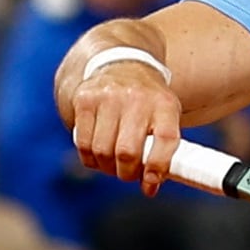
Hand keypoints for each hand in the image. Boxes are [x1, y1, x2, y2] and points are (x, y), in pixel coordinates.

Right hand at [67, 53, 182, 192]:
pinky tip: (97, 156)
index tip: (150, 183)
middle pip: (127, 152)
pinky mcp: (84, 99)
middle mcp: (137, 98)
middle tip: (128, 174)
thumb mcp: (166, 115)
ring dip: (107, 168)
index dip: (158, 167)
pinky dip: (90, 158)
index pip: (165, 139)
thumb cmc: (148, 101)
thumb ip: (163, 148)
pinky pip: (83, 143)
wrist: (122, 64)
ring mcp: (108, 97)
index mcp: (164, 103)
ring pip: (102, 151)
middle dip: (127, 173)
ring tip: (113, 165)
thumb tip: (150, 185)